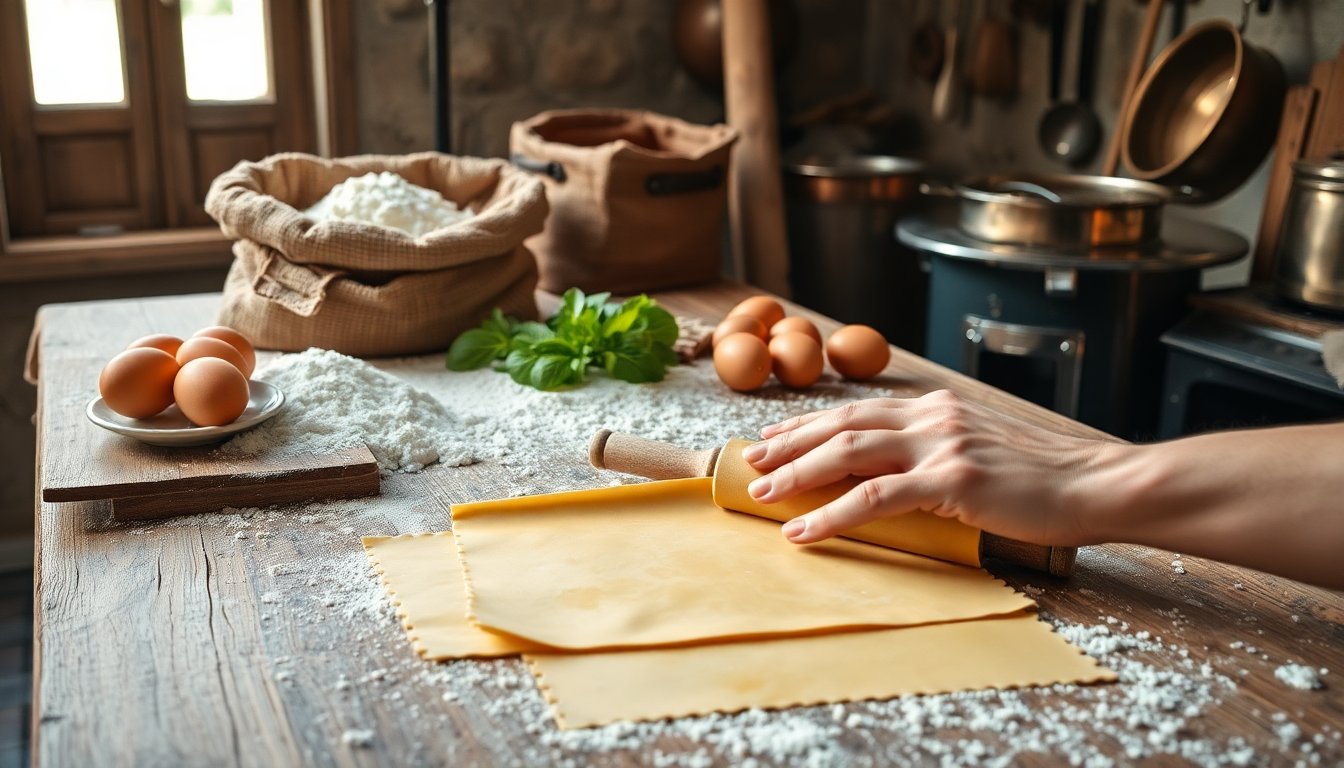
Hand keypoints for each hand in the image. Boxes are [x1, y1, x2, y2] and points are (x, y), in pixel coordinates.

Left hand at [742, 391, 1115, 546]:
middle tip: (752, 460)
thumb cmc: (1045, 481)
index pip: (859, 411)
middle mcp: (933, 417)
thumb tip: (897, 479)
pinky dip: (831, 513)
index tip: (775, 436)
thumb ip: (939, 456)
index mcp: (938, 409)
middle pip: (842, 423)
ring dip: (798, 472)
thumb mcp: (983, 454)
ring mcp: (941, 445)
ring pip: (849, 452)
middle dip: (790, 441)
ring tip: (763, 492)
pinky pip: (875, 496)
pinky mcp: (952, 480)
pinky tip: (802, 529)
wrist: (1097, 485)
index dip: (810, 424)